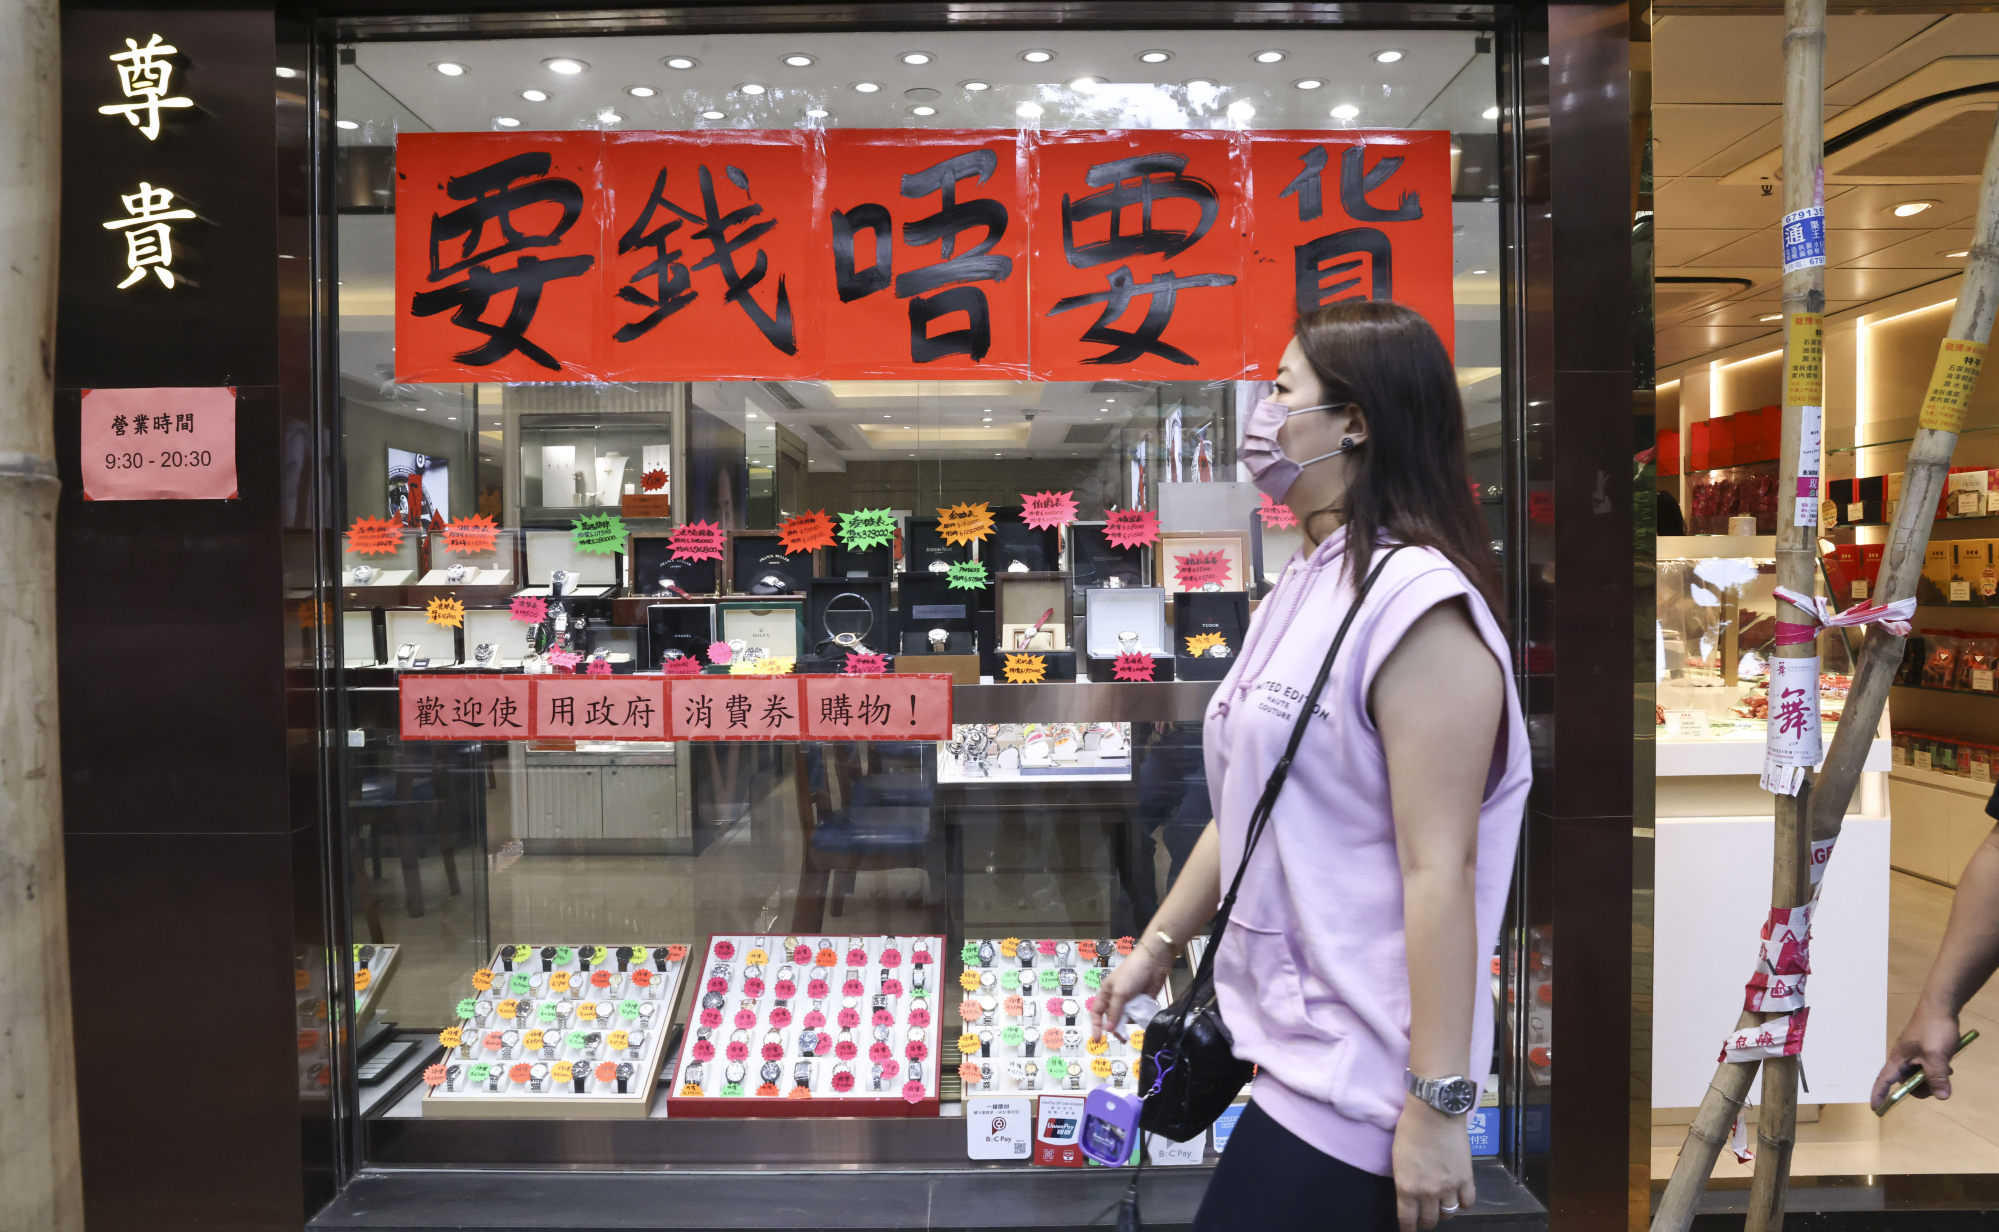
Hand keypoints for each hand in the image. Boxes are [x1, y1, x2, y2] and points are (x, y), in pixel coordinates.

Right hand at [1088, 941, 1168, 1043]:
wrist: (1154, 963)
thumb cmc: (1131, 974)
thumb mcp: (1120, 993)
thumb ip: (1114, 1012)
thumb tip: (1109, 1029)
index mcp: (1106, 993)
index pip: (1097, 1012)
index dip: (1096, 1026)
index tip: (1098, 1040)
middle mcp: (1116, 999)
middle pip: (1112, 1018)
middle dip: (1115, 1029)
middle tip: (1122, 1039)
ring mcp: (1130, 1001)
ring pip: (1125, 1019)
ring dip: (1127, 1025)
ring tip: (1132, 1032)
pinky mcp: (1142, 1003)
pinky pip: (1137, 1015)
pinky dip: (1138, 1020)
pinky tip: (1141, 1023)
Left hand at [1392, 1103, 1474, 1231]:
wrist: (1434, 1112)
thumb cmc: (1410, 1129)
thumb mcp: (1398, 1158)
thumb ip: (1405, 1179)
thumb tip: (1409, 1192)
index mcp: (1406, 1187)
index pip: (1407, 1219)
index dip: (1408, 1228)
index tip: (1408, 1230)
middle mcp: (1428, 1192)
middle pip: (1429, 1220)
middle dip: (1426, 1221)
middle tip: (1425, 1216)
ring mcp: (1449, 1187)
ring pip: (1449, 1213)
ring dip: (1444, 1212)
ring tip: (1442, 1206)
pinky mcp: (1466, 1178)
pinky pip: (1468, 1202)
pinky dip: (1463, 1203)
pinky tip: (1459, 1198)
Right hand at [1872, 1001, 1960, 1109]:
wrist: (1941, 1007)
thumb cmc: (1933, 1029)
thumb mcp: (1936, 1056)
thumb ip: (1937, 1077)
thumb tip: (1941, 1097)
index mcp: (1898, 1059)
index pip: (1884, 1080)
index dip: (1880, 1095)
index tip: (1877, 1109)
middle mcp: (1903, 1059)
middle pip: (1907, 1083)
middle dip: (1922, 1087)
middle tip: (1940, 1082)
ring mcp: (1913, 1054)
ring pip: (1919, 1075)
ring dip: (1933, 1077)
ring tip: (1946, 1068)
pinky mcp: (1923, 1051)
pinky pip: (1927, 1068)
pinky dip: (1936, 1070)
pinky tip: (1947, 1063)